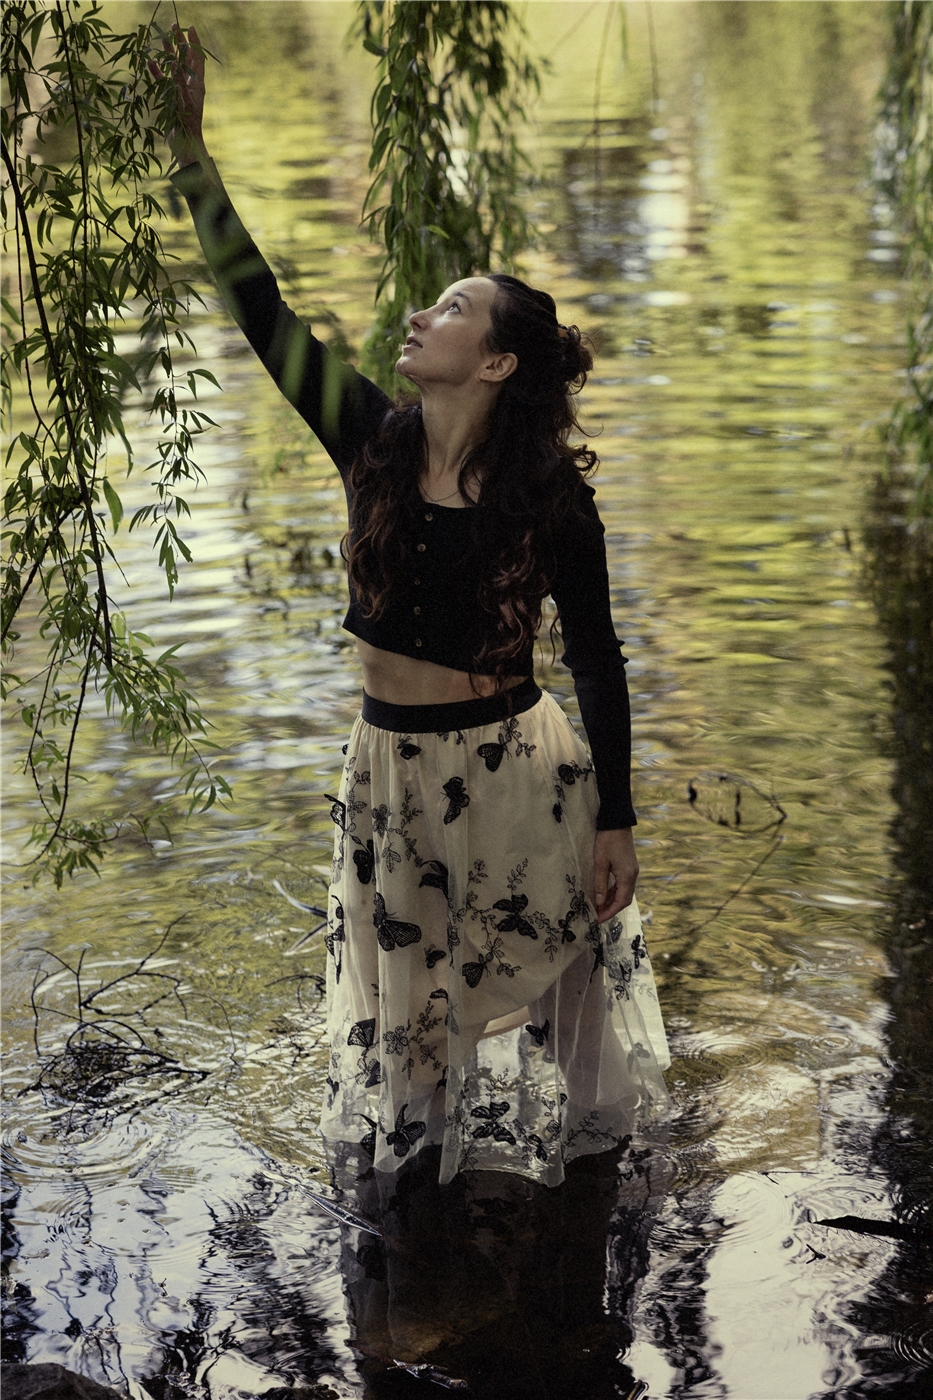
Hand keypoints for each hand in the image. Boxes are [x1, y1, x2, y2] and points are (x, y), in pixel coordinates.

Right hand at [147, 23, 205, 165]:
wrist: (184, 145)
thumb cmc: (187, 128)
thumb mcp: (184, 107)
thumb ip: (179, 91)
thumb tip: (175, 76)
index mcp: (197, 85)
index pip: (197, 59)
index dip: (194, 42)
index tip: (189, 27)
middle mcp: (189, 85)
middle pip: (184, 59)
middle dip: (179, 42)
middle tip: (172, 26)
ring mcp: (179, 90)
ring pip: (173, 67)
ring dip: (168, 53)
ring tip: (162, 39)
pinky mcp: (170, 98)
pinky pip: (162, 81)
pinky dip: (157, 72)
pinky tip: (150, 62)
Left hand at [593, 827, 637, 923]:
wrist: (617, 821)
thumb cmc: (607, 840)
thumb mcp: (600, 862)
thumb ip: (601, 884)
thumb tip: (599, 902)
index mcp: (627, 877)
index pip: (621, 902)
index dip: (610, 913)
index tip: (598, 920)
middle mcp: (633, 876)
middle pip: (625, 899)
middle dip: (611, 909)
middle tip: (597, 915)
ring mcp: (632, 870)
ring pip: (624, 892)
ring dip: (613, 901)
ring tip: (599, 907)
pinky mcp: (629, 866)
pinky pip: (623, 884)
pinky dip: (614, 892)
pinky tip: (605, 894)